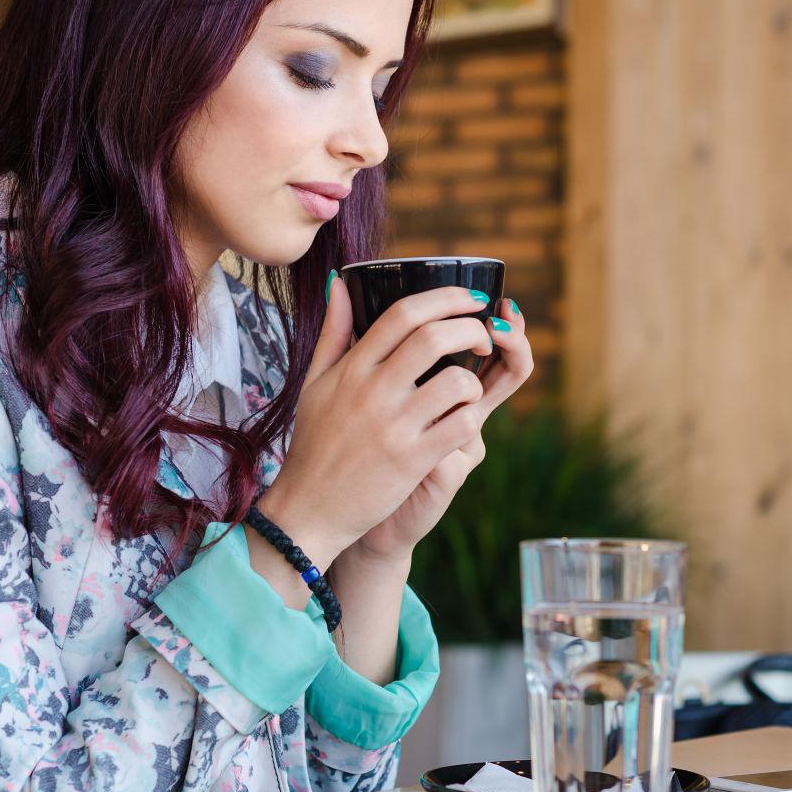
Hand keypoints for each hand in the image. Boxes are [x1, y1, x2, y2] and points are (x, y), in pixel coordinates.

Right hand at [255, 276, 493, 571]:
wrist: (308, 509)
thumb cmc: (315, 443)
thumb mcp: (315, 383)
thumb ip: (333, 332)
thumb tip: (341, 283)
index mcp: (352, 368)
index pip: (402, 313)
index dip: (444, 297)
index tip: (469, 299)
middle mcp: (373, 391)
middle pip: (434, 337)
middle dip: (471, 329)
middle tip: (483, 337)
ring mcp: (393, 426)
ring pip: (456, 382)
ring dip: (474, 380)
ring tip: (470, 389)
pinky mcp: (411, 461)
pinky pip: (460, 425)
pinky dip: (471, 417)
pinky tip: (462, 421)